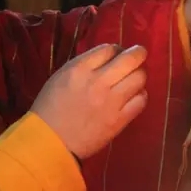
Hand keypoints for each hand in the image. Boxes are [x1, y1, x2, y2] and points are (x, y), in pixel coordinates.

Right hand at [30, 44, 147, 159]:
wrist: (50, 142)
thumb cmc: (50, 108)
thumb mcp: (60, 77)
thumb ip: (83, 66)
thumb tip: (107, 59)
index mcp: (78, 69)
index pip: (108, 49)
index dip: (116, 49)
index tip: (116, 54)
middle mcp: (97, 81)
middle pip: (129, 59)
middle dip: (138, 53)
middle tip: (139, 54)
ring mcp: (110, 101)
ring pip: (139, 78)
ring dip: (139, 75)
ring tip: (134, 78)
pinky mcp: (119, 120)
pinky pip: (141, 100)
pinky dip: (140, 95)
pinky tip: (133, 96)